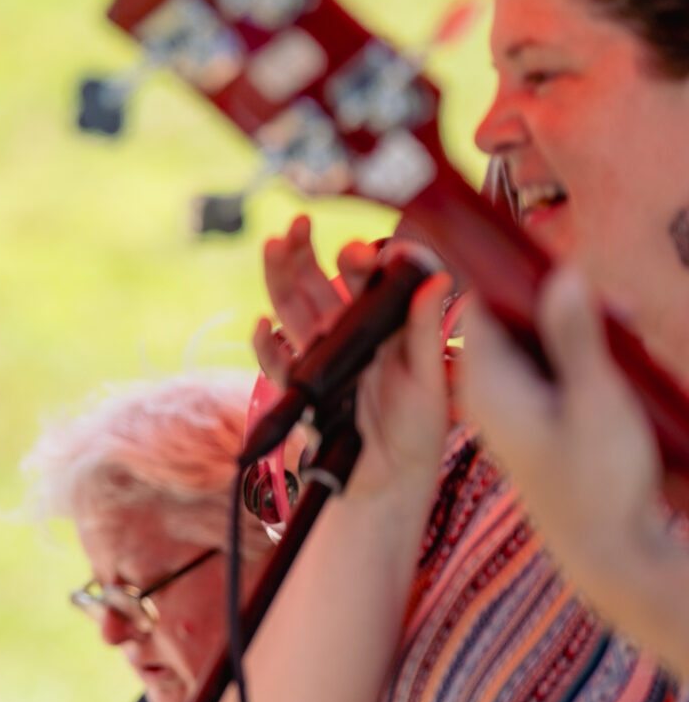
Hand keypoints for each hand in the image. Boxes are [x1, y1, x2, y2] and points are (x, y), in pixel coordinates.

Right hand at [251, 215, 451, 515]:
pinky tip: (263, 326)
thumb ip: (424, 330)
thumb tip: (437, 278)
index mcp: (378, 324)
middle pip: (314, 283)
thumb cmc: (419, 426)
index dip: (358, 261)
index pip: (362, 281)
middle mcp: (343, 333)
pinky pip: (275, 361)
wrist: (391, 477)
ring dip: (278, 277)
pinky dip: (265, 345)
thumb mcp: (430, 378)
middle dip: (302, 251)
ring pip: (289, 308)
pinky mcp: (299, 386)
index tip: (357, 252)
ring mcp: (317, 357)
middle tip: (297, 224)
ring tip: (272, 245)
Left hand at [460, 266, 664, 573]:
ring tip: (629, 336)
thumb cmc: (599, 481)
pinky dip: (585, 361)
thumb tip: (561, 274)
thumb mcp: (594, 399)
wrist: (609, 552)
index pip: (480, 307)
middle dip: (566, 306)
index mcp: (484, 382)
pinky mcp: (536, 421)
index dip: (520, 280)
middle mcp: (488, 392)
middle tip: (621, 310)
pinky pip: (553, 373)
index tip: (566, 265)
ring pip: (541, 347)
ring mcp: (512, 407)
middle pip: (516, 323)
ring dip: (583, 333)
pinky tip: (622, 364)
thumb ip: (575, 335)